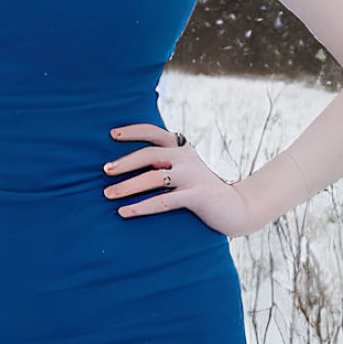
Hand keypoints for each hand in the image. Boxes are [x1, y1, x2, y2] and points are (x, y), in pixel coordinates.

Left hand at [102, 123, 251, 237]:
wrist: (237, 208)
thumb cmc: (201, 190)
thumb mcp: (184, 170)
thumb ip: (164, 163)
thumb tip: (127, 166)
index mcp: (182, 147)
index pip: (154, 132)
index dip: (133, 131)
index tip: (112, 134)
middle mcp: (187, 157)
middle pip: (149, 154)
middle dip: (124, 162)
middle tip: (105, 170)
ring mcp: (192, 176)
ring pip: (153, 178)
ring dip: (127, 187)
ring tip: (108, 194)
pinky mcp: (197, 196)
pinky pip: (163, 201)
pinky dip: (141, 207)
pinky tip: (124, 212)